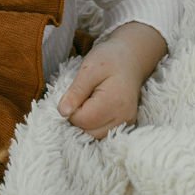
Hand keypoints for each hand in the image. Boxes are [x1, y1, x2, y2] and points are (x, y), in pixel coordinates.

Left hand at [56, 22, 166, 140]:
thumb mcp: (89, 69)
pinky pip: (104, 132)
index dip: (71, 109)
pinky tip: (94, 108)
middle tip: (81, 97)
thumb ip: (75, 92)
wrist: (132, 57)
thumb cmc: (110, 59)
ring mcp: (127, 122)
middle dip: (78, 118)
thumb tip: (62, 112)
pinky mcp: (126, 123)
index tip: (75, 94)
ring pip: (96, 136)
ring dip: (86, 123)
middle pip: (89, 132)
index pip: (82, 120)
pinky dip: (94, 124)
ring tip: (88, 102)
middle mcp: (123, 117)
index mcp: (114, 102)